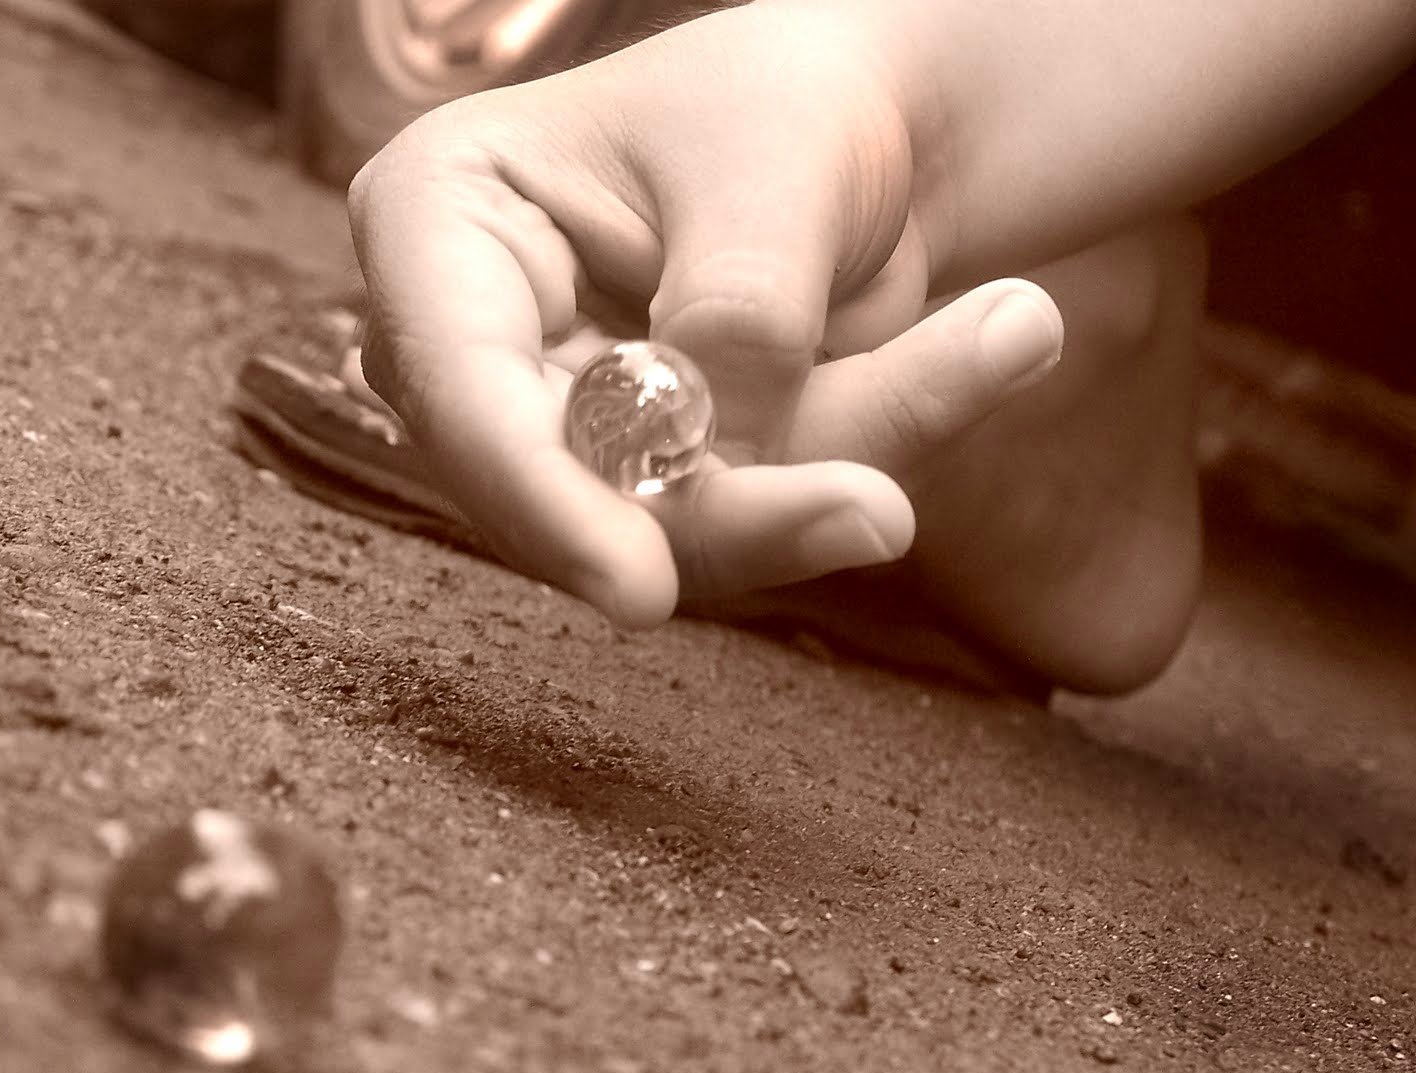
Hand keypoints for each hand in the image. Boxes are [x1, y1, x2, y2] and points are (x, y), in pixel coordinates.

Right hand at [348, 2, 1062, 626]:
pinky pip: (752, 521)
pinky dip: (862, 462)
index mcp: (442, 222)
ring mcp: (565, 428)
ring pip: (670, 530)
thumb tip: (722, 458)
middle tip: (881, 509)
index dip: (542, 501)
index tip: (643, 591)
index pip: (460, 389)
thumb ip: (739, 310)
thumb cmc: (786, 99)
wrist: (861, 126)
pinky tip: (996, 340)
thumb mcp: (771, 162)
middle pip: (563, 494)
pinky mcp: (655, 484)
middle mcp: (480, 348)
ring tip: (1012, 327)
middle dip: (730, 514)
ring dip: (835, 466)